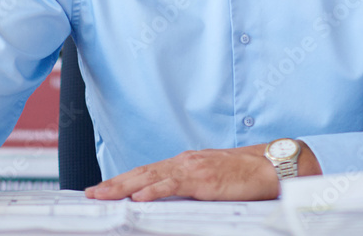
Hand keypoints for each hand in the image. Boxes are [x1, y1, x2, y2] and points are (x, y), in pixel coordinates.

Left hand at [84, 142, 320, 201]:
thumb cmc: (246, 176)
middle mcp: (185, 162)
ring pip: (151, 177)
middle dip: (114, 183)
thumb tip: (170, 199)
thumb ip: (191, 187)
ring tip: (103, 194)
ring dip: (124, 186)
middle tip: (90, 193)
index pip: (147, 172)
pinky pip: (173, 186)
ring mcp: (193, 169)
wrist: (271, 166)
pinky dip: (153, 191)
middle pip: (142, 173)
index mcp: (186, 163)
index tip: (102, 188)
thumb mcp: (212, 180)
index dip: (123, 180)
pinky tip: (137, 197)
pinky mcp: (204, 179)